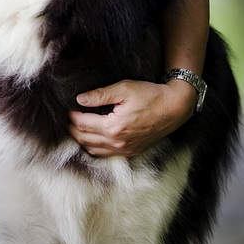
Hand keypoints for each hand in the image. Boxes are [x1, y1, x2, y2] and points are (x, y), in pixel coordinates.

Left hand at [67, 78, 196, 157]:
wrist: (174, 108)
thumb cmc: (150, 95)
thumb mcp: (124, 89)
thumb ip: (100, 95)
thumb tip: (80, 99)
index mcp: (114, 127)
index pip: (83, 124)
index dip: (72, 116)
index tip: (68, 108)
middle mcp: (118, 142)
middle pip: (85, 139)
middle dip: (73, 129)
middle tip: (68, 119)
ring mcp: (125, 149)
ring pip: (94, 150)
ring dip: (82, 140)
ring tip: (77, 128)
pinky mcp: (131, 151)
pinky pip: (106, 154)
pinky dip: (95, 148)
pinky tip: (92, 139)